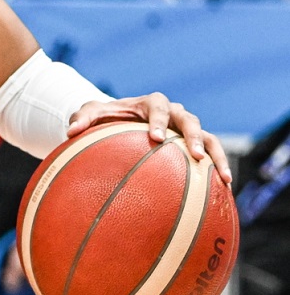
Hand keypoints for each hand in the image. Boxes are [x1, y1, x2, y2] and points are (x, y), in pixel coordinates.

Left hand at [66, 93, 231, 183]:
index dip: (158, 120)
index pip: (158, 106)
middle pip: (189, 120)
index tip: (154, 137)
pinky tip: (224, 192)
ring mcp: (186, 130)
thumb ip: (82, 118)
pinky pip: (212, 157)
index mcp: (151, 103)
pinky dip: (219, 170)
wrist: (123, 122)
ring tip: (224, 178)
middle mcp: (174, 114)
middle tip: (195, 154)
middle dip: (195, 136)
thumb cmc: (107, 117)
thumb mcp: (92, 113)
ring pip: (209, 137)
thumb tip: (69, 132)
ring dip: (217, 156)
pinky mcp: (194, 147)